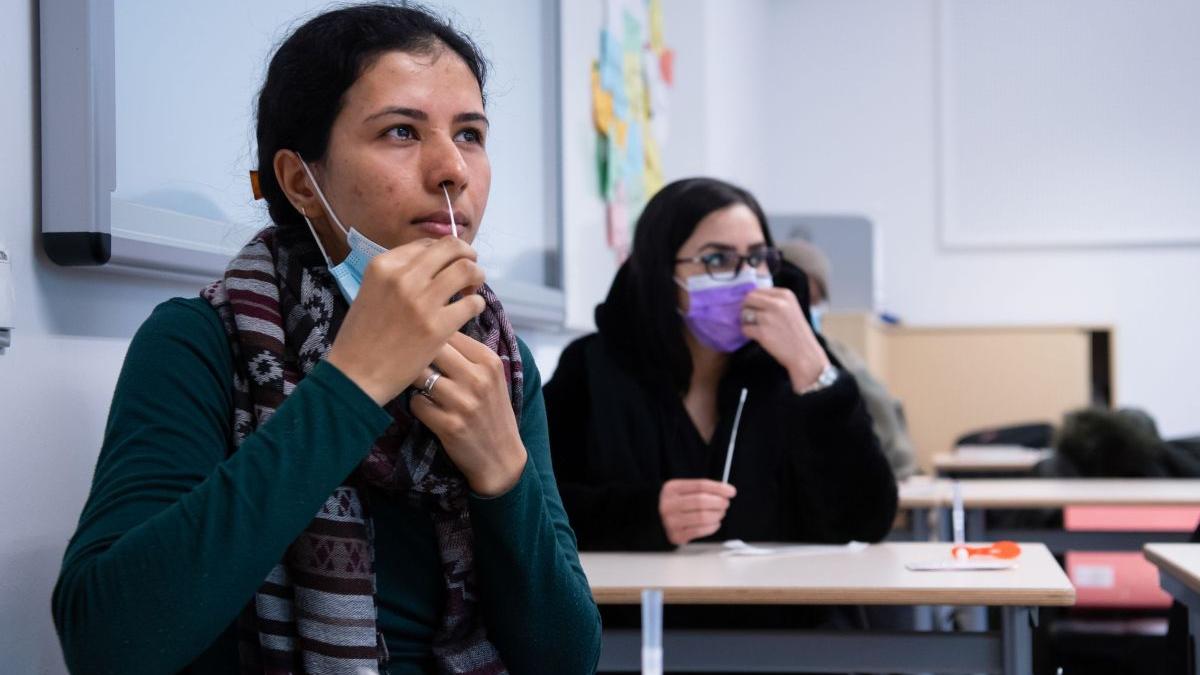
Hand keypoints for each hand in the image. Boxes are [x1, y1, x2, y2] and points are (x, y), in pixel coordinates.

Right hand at [326, 237, 485, 405]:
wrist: (355, 375)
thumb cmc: (361, 337)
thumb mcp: (371, 291)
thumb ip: (398, 275)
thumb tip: (434, 264)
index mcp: (383, 265)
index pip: (427, 244)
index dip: (445, 252)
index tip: (449, 266)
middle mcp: (403, 277)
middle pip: (452, 247)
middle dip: (468, 255)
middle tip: (470, 271)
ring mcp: (421, 301)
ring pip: (467, 270)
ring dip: (476, 277)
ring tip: (472, 291)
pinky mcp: (437, 326)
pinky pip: (473, 303)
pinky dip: (476, 305)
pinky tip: (469, 312)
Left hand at [409, 332, 527, 496]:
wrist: (501, 457)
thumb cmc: (492, 412)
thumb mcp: (492, 377)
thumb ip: (469, 353)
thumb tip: (435, 325)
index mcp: (489, 361)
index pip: (449, 332)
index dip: (430, 335)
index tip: (421, 341)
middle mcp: (478, 379)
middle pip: (431, 349)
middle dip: (417, 354)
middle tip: (411, 362)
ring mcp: (464, 403)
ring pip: (420, 375)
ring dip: (414, 381)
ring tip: (420, 387)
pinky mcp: (450, 425)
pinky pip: (416, 403)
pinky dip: (417, 405)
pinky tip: (426, 409)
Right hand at [658, 479, 736, 545]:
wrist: (655, 520)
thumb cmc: (675, 504)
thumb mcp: (682, 491)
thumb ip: (701, 490)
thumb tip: (726, 492)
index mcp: (672, 489)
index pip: (700, 485)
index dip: (719, 488)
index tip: (731, 491)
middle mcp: (669, 504)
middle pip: (701, 501)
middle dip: (719, 502)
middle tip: (725, 503)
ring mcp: (671, 521)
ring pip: (703, 517)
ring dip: (717, 515)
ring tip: (720, 513)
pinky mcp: (676, 536)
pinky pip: (700, 531)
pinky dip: (712, 527)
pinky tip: (715, 523)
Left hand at [740, 288, 830, 391]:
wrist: (805, 354)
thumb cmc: (796, 333)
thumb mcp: (790, 309)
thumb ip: (774, 301)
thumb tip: (749, 298)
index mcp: (785, 295)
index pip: (757, 290)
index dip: (753, 300)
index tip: (755, 308)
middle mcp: (777, 303)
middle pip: (748, 299)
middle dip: (746, 308)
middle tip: (751, 318)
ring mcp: (769, 318)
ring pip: (744, 313)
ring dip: (747, 321)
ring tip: (758, 328)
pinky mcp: (762, 332)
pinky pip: (744, 328)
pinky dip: (748, 334)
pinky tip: (759, 337)